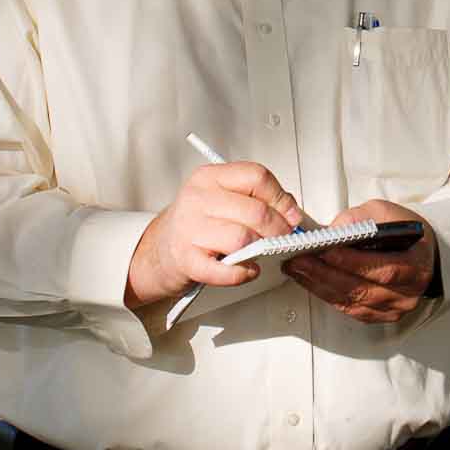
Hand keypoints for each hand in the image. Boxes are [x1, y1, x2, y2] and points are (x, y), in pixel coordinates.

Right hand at [124, 162, 307, 308]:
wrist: (157, 250)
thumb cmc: (195, 224)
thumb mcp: (221, 199)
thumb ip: (254, 198)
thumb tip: (291, 211)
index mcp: (210, 177)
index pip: (256, 176)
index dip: (281, 197)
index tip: (291, 214)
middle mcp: (197, 198)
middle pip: (255, 210)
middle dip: (278, 227)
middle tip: (284, 237)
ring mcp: (189, 229)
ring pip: (243, 238)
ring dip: (261, 249)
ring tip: (262, 252)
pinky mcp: (186, 260)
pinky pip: (223, 270)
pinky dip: (242, 273)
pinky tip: (247, 270)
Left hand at [284, 199, 435, 324]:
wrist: (422, 254)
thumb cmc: (407, 233)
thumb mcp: (389, 213)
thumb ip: (362, 218)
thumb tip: (335, 230)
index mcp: (417, 265)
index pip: (384, 269)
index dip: (353, 262)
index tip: (325, 251)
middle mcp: (408, 293)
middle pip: (363, 289)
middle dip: (326, 274)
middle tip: (299, 260)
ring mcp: (394, 308)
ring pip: (353, 302)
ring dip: (320, 286)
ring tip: (297, 269)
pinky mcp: (380, 316)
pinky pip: (350, 310)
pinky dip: (327, 295)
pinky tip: (311, 282)